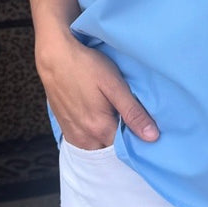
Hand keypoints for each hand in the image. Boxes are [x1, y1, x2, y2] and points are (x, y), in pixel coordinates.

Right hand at [34, 25, 158, 150]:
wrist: (54, 58)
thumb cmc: (87, 66)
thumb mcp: (114, 85)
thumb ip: (133, 113)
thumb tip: (153, 137)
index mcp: (101, 129)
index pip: (127, 148)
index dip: (137, 138)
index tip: (144, 126)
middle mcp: (86, 138)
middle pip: (112, 149)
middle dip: (122, 139)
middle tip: (130, 118)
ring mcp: (73, 135)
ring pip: (98, 147)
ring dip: (107, 138)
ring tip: (114, 116)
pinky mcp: (65, 129)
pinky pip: (84, 143)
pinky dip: (94, 137)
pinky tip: (98, 118)